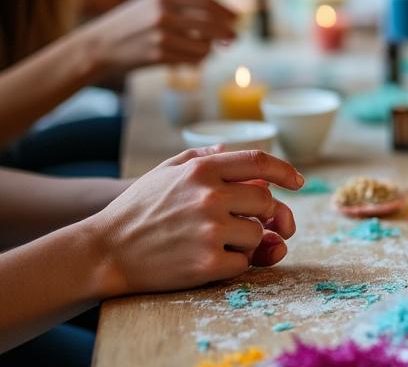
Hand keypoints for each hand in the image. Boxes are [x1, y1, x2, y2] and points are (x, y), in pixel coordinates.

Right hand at [84, 0, 236, 75]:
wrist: (98, 46)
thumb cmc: (129, 24)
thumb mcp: (151, 4)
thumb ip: (180, 7)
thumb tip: (219, 16)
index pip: (206, 1)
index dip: (226, 10)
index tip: (237, 18)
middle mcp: (163, 14)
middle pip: (211, 24)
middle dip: (227, 32)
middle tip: (235, 38)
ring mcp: (160, 36)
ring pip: (204, 46)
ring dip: (210, 51)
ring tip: (208, 51)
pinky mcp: (158, 55)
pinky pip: (191, 60)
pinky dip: (197, 61)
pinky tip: (194, 60)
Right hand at [85, 147, 302, 297]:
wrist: (103, 252)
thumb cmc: (136, 209)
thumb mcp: (165, 171)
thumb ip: (201, 156)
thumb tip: (231, 148)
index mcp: (203, 169)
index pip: (260, 162)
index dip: (286, 171)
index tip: (298, 182)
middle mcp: (210, 196)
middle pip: (267, 202)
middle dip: (265, 214)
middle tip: (249, 223)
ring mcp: (210, 231)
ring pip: (257, 235)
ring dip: (245, 242)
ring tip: (214, 242)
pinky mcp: (206, 264)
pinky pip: (243, 264)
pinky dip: (232, 265)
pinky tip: (205, 260)